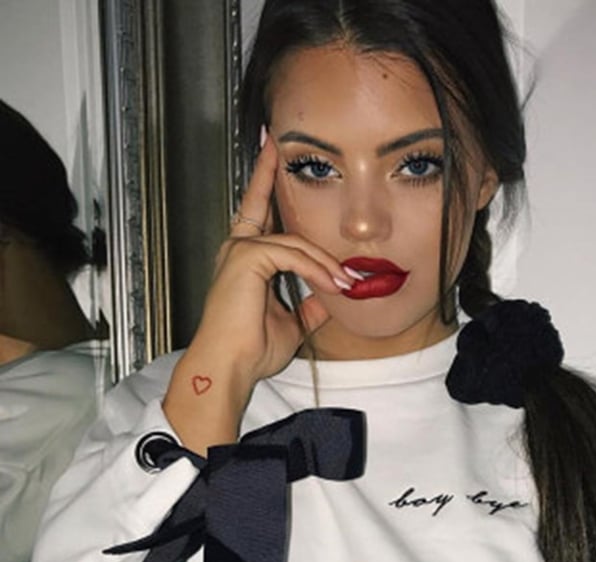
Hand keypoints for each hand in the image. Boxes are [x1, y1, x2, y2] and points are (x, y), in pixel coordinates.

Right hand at [162, 131, 353, 450]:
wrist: (231, 368)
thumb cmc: (251, 350)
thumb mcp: (293, 322)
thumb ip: (310, 302)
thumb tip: (332, 295)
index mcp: (246, 261)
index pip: (258, 216)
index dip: (264, 185)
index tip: (271, 155)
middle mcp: (239, 249)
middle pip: (262, 204)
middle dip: (270, 173)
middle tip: (276, 143)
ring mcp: (239, 252)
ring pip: (293, 240)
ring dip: (324, 262)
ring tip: (347, 283)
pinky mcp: (245, 259)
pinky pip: (291, 255)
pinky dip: (315, 270)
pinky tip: (331, 285)